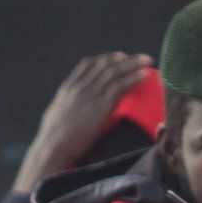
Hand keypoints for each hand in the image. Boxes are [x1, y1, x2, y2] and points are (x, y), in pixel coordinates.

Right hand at [18, 52, 154, 194]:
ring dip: (133, 64)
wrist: (53, 146)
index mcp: (68, 88)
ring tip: (148, 61)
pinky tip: (145, 75)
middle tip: (140, 57)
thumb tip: (71, 116)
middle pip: (104, 65)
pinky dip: (134, 78)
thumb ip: (66, 111)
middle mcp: (80, 87)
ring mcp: (90, 95)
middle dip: (125, 59)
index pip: (87, 65)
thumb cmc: (53, 140)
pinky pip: (120, 86)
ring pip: (114, 72)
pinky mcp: (101, 105)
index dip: (105, 59)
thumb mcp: (56, 118)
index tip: (118, 56)